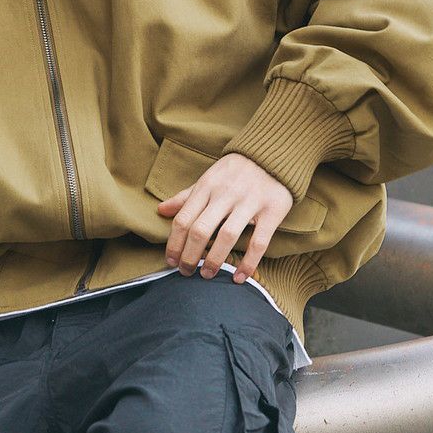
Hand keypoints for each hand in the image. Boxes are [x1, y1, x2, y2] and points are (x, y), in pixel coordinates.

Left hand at [156, 151, 292, 283]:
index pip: (183, 219)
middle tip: (185, 272)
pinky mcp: (271, 211)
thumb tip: (161, 210)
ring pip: (226, 236)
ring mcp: (248, 202)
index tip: (170, 261)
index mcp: (206, 187)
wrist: (271, 155)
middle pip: (201, 229)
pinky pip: (258, 242)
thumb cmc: (234, 172)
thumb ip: (185, 197)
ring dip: (214, 260)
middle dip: (189, 256)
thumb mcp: (208, 179)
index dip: (174, 243)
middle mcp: (225, 194)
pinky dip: (248, 262)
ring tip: (207, 275)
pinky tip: (240, 277)